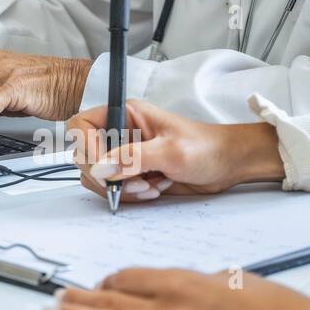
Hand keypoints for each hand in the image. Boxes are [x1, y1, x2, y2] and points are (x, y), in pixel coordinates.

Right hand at [67, 99, 284, 201]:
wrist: (227, 164)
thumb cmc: (207, 147)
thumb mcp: (170, 151)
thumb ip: (133, 158)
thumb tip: (101, 168)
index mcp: (126, 114)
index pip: (83, 125)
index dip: (86, 148)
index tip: (104, 167)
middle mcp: (121, 132)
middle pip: (86, 156)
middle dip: (109, 176)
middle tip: (135, 182)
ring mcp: (125, 154)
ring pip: (99, 177)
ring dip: (121, 189)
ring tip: (150, 186)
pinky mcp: (132, 172)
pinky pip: (115, 189)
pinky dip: (130, 195)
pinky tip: (154, 189)